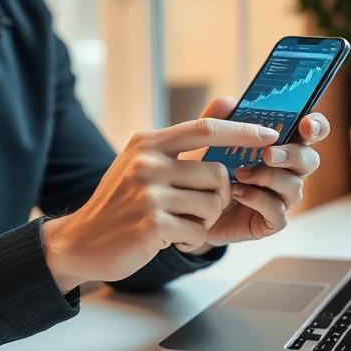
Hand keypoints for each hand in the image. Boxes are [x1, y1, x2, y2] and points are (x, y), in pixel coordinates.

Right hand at [42, 116, 280, 292]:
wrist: (81, 241)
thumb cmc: (119, 203)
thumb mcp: (139, 162)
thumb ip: (177, 143)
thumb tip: (223, 109)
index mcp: (147, 143)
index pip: (205, 128)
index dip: (241, 130)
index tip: (269, 134)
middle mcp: (147, 163)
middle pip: (216, 172)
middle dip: (218, 195)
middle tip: (197, 209)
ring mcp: (149, 194)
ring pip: (212, 203)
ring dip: (204, 220)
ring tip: (179, 224)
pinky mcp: (152, 224)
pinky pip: (198, 231)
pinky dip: (191, 239)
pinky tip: (169, 238)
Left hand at [178, 96, 330, 248]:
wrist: (192, 208)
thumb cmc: (208, 170)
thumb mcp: (207, 142)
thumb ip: (217, 120)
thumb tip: (229, 101)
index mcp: (280, 144)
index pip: (311, 132)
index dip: (316, 126)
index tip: (306, 125)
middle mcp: (288, 171)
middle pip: (310, 160)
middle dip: (291, 155)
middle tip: (267, 154)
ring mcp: (282, 197)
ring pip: (295, 186)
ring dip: (268, 177)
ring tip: (239, 174)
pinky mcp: (272, 221)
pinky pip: (278, 212)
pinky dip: (258, 200)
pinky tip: (237, 193)